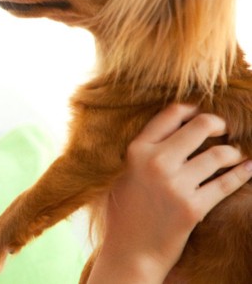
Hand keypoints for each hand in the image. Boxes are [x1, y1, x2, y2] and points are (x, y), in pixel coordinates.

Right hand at [87, 103, 251, 283]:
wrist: (130, 252)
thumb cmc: (124, 212)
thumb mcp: (122, 173)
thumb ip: (141, 151)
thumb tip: (171, 127)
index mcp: (136, 150)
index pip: (170, 115)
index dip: (190, 109)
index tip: (199, 112)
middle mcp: (156, 163)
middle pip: (200, 127)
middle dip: (217, 124)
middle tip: (222, 129)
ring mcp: (176, 185)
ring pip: (219, 155)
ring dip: (231, 153)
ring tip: (231, 155)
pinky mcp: (193, 208)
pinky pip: (226, 183)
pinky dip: (242, 173)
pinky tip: (249, 168)